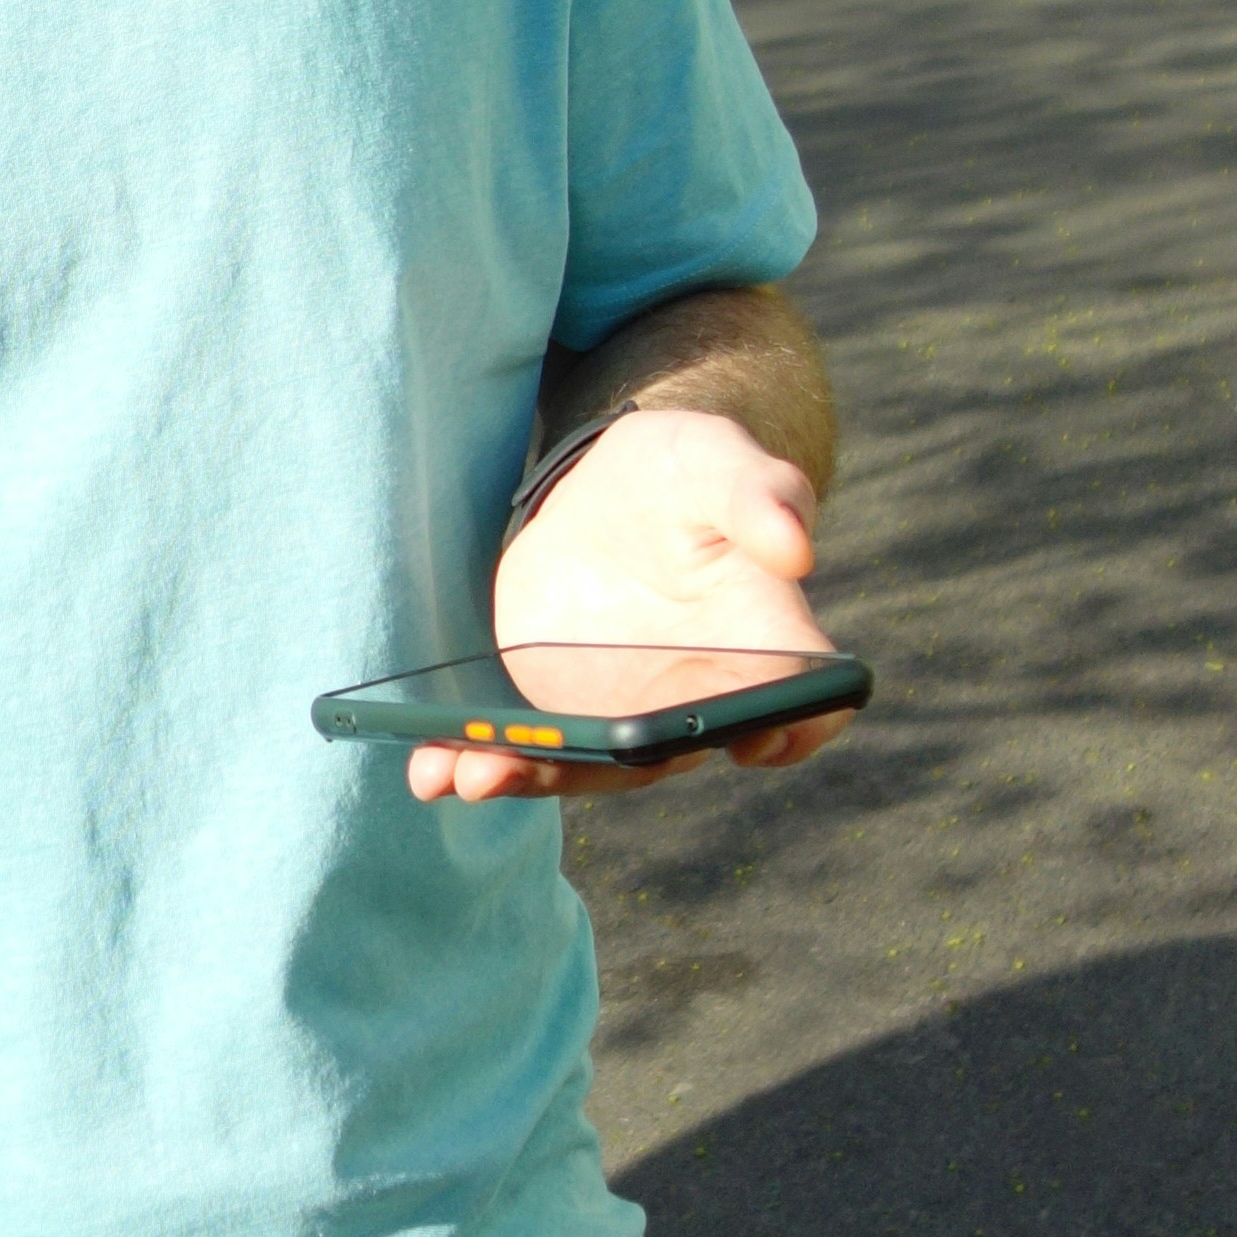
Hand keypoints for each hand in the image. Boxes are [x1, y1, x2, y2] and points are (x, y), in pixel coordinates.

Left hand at [410, 401, 852, 809]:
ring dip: (528, 777)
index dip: (791, 729)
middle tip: (548, 759)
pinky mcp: (568, 712)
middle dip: (611, 764)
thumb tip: (794, 547)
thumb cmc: (682, 474)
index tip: (753, 737)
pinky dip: (483, 762)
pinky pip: (534, 752)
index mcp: (767, 641)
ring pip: (593, 765)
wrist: (607, 490)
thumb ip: (762, 493)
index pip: (806, 704)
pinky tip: (430, 769)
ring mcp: (633, 713)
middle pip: (670, 752)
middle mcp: (703, 697)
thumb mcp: (719, 460)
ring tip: (460, 776)